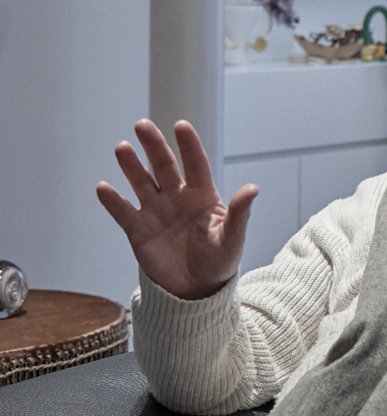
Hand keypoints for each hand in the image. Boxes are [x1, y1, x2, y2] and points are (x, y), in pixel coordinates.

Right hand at [96, 119, 257, 298]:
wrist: (196, 290)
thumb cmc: (219, 261)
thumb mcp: (232, 238)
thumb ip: (239, 213)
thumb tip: (253, 188)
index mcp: (203, 196)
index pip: (196, 165)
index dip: (189, 146)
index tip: (181, 126)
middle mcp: (178, 198)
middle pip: (164, 166)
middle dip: (154, 146)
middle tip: (142, 125)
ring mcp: (156, 212)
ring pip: (142, 182)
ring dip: (131, 166)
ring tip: (122, 148)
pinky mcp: (139, 230)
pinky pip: (123, 212)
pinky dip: (113, 201)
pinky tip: (104, 187)